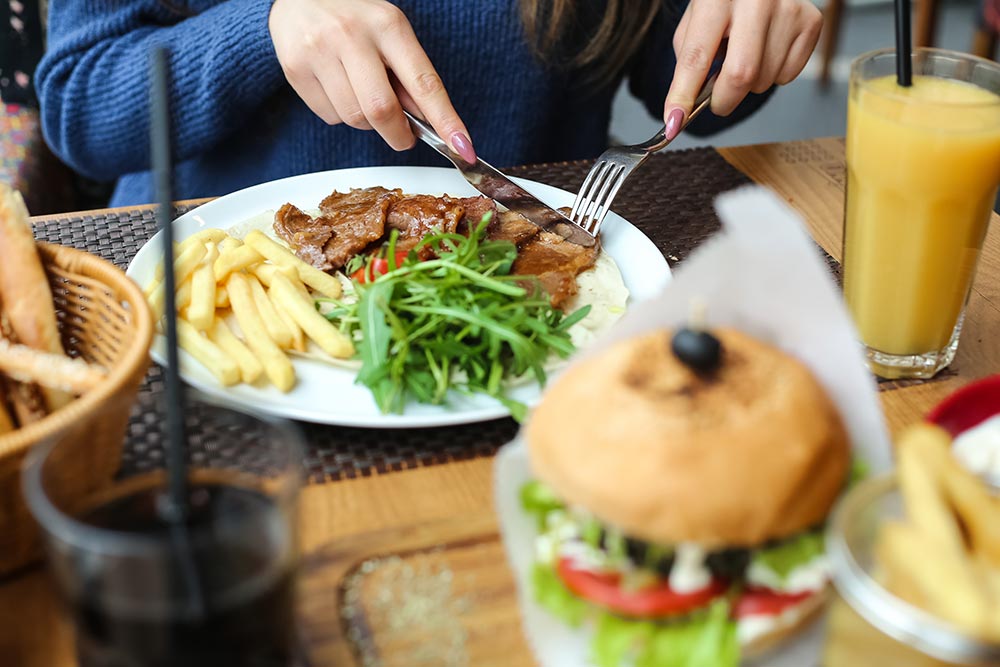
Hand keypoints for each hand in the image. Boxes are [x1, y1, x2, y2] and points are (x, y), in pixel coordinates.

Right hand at [268, 0, 475, 160]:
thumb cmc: (356, 16)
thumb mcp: (391, 32)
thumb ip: (409, 75)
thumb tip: (430, 122)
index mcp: (388, 25)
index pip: (424, 83)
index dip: (446, 121)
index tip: (463, 148)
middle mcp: (352, 35)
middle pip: (381, 110)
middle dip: (398, 134)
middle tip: (404, 136)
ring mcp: (320, 51)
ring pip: (354, 118)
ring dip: (366, 121)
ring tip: (361, 92)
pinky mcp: (296, 68)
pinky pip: (329, 116)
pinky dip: (340, 114)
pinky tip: (337, 86)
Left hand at [663, 0, 821, 138]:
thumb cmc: (726, 0)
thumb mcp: (697, 19)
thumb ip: (690, 58)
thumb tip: (685, 105)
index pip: (697, 56)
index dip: (683, 94)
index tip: (674, 122)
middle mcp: (757, 0)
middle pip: (740, 75)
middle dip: (723, 100)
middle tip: (717, 102)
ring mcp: (788, 10)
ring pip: (764, 80)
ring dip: (749, 84)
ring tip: (746, 55)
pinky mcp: (811, 22)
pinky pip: (786, 76)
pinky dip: (773, 75)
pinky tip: (768, 50)